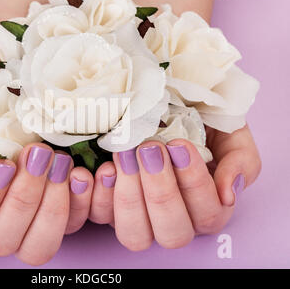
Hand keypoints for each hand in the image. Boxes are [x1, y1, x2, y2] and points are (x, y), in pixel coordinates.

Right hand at [0, 81, 94, 264]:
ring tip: (59, 163)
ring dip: (53, 206)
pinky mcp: (55, 217)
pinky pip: (72, 227)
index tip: (1, 165)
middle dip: (23, 198)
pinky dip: (81, 204)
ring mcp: (23, 228)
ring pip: (38, 245)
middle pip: (3, 240)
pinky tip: (81, 174)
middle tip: (38, 156)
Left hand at [90, 125, 260, 249]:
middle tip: (150, 149)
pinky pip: (100, 216)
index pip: (207, 215)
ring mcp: (139, 218)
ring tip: (126, 155)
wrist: (166, 107)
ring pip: (134, 234)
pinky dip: (100, 195)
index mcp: (207, 209)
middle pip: (171, 233)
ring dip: (129, 196)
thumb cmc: (200, 125)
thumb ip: (241, 163)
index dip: (193, 183)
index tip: (178, 145)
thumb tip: (228, 195)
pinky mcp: (110, 208)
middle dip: (160, 191)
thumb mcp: (231, 136)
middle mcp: (174, 221)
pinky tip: (105, 168)